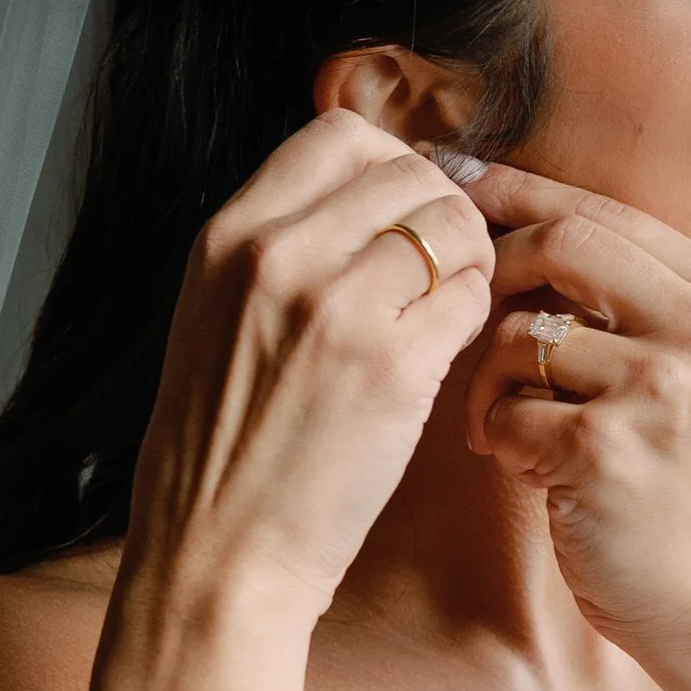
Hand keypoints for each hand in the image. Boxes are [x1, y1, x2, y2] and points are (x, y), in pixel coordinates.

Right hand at [126, 117, 494, 618]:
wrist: (215, 556)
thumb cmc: (220, 452)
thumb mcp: (214, 318)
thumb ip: (276, 248)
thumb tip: (360, 198)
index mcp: (228, 237)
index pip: (340, 135)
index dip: (390, 167)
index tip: (400, 214)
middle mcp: (280, 256)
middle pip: (408, 170)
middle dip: (440, 210)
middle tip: (440, 266)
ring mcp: (338, 308)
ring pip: (452, 223)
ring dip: (468, 258)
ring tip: (445, 309)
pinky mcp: (393, 368)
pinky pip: (472, 297)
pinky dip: (476, 316)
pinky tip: (447, 354)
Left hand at [462, 160, 690, 656]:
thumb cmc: (671, 479)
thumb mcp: (678, 364)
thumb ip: (618, 291)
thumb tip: (495, 207)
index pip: (599, 208)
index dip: (516, 194)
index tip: (454, 185)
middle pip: (561, 243)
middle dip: (494, 272)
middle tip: (466, 317)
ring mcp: (661, 390)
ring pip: (519, 334)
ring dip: (491, 383)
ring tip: (518, 427)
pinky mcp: (607, 452)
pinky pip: (505, 413)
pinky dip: (500, 442)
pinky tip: (537, 473)